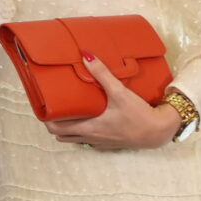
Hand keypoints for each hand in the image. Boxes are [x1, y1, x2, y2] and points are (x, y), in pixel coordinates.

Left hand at [45, 56, 182, 151]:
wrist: (158, 132)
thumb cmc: (138, 114)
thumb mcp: (119, 92)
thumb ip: (102, 74)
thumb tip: (86, 56)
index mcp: (88, 127)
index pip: (55, 128)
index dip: (45, 119)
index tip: (42, 106)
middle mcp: (90, 138)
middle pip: (61, 135)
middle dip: (53, 123)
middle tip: (53, 107)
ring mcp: (99, 143)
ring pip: (74, 139)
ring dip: (67, 128)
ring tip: (68, 112)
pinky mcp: (109, 144)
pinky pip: (88, 140)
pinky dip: (82, 131)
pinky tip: (88, 118)